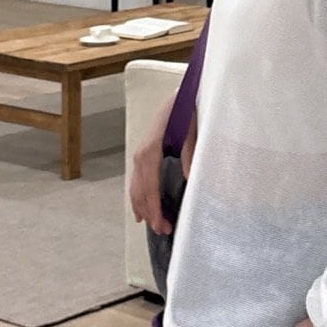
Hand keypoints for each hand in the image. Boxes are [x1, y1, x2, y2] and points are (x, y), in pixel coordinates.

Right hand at [130, 96, 195, 235]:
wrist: (179, 95)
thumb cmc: (186, 110)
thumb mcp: (191, 130)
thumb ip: (189, 153)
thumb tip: (190, 178)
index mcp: (150, 151)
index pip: (150, 188)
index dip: (155, 210)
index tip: (162, 226)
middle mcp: (140, 155)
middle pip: (140, 192)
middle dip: (150, 214)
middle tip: (163, 231)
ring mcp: (139, 155)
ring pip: (135, 188)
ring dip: (142, 208)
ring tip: (153, 225)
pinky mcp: (143, 154)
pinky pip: (136, 181)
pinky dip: (138, 197)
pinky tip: (141, 210)